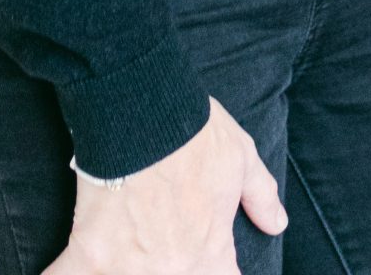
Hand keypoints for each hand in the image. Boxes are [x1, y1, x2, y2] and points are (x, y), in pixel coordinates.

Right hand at [44, 96, 286, 274]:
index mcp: (211, 257)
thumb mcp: (239, 158)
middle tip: (148, 261)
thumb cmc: (193, 132)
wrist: (147, 112)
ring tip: (111, 266)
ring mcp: (132, 272)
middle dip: (158, 274)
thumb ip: (260, 195)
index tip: (196, 271)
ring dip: (117, 273)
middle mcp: (176, 274)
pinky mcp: (93, 258)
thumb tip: (277, 224)